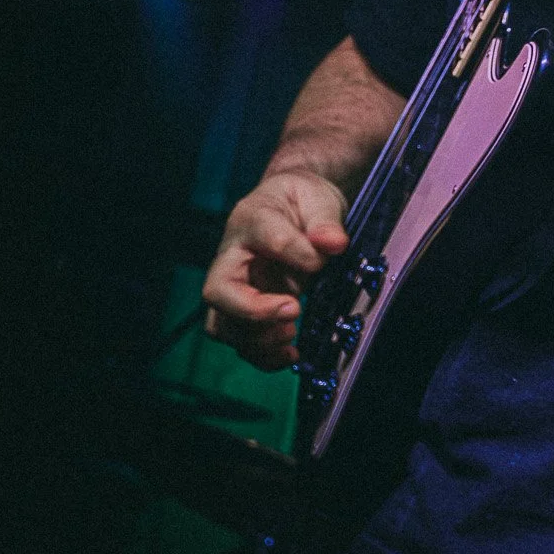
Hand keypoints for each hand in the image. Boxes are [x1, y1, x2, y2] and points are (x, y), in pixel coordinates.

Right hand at [201, 169, 349, 370]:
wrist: (293, 208)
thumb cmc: (301, 200)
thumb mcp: (318, 198)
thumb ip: (325, 221)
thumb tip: (334, 244)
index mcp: (252, 219)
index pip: (265, 237)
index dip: (294, 253)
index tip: (321, 261)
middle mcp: (232, 256)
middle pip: (218, 291)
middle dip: (252, 310)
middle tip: (293, 309)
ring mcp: (234, 288)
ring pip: (223, 324)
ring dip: (256, 340)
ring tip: (291, 337)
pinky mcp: (244, 311)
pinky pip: (239, 342)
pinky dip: (262, 356)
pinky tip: (291, 354)